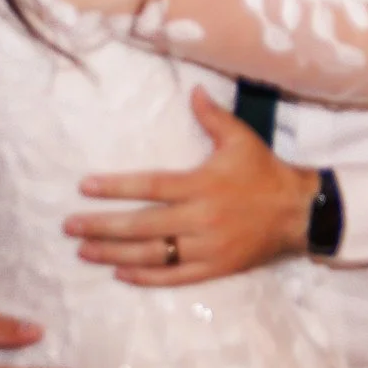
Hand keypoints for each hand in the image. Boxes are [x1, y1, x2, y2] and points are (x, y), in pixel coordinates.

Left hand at [66, 88, 313, 286]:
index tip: (84, 187)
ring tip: (84, 250)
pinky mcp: (213, 268)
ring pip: (151, 254)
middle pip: (141, 225)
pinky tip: (120, 273)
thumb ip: (213, 117)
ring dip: (113, 253)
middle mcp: (200, 217)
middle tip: (69, 226)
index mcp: (203, 184)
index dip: (116, 186)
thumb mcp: (242, 139)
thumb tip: (194, 90)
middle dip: (101, 226)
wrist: (298, 212)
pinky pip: (173, 276)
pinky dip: (145, 277)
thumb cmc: (264, 172)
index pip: (150, 186)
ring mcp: (206, 247)